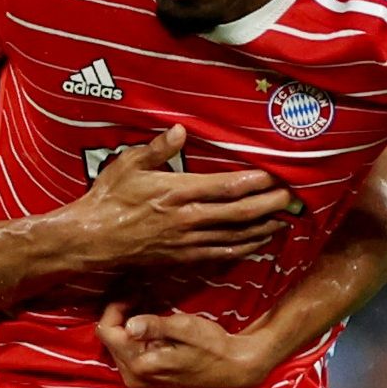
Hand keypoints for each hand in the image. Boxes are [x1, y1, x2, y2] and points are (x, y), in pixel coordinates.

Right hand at [75, 126, 291, 267]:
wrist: (91, 240)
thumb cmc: (108, 198)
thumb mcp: (128, 165)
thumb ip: (158, 149)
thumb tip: (181, 130)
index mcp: (177, 193)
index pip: (226, 187)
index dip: (255, 182)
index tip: (278, 175)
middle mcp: (188, 219)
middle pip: (239, 214)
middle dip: (270, 205)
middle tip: (295, 197)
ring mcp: (187, 241)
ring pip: (236, 237)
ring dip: (264, 228)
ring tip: (286, 219)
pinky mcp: (183, 257)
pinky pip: (221, 254)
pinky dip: (244, 248)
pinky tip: (259, 242)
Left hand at [95, 302, 282, 387]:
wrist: (233, 370)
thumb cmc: (213, 346)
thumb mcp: (186, 329)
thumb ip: (156, 326)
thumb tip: (130, 324)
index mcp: (139, 364)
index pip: (107, 330)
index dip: (116, 307)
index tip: (135, 292)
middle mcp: (134, 377)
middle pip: (110, 338)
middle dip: (121, 314)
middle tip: (142, 295)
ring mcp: (139, 382)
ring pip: (118, 346)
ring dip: (128, 325)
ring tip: (149, 309)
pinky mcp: (147, 382)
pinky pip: (129, 355)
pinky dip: (136, 338)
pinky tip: (154, 328)